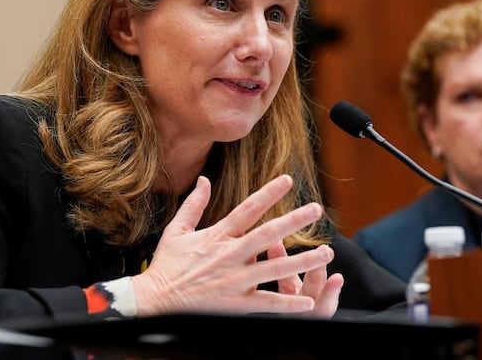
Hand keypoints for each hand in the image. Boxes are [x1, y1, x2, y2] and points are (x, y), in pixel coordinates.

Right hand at [131, 174, 339, 315]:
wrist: (155, 301)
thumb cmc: (166, 266)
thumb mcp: (177, 230)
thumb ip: (194, 204)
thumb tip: (203, 179)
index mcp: (218, 235)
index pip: (248, 209)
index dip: (269, 192)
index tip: (288, 179)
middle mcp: (230, 255)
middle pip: (268, 234)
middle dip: (294, 220)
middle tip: (316, 209)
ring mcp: (235, 279)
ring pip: (275, 268)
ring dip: (303, 260)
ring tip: (326, 253)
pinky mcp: (235, 303)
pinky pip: (267, 302)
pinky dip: (288, 302)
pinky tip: (308, 300)